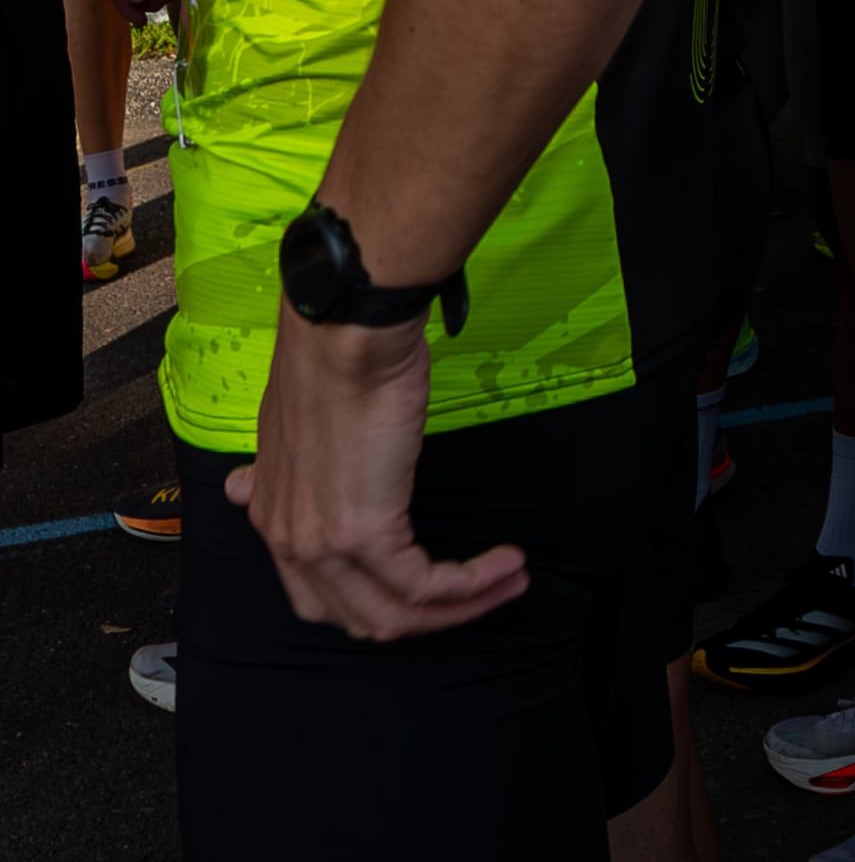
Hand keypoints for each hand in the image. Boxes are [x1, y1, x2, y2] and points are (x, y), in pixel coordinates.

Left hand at [230, 303, 527, 639]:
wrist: (346, 338)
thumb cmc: (334, 363)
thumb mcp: (289, 425)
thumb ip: (279, 471)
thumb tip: (244, 486)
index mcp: (271, 520)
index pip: (322, 598)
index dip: (380, 601)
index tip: (432, 580)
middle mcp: (290, 544)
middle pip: (363, 618)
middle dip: (429, 617)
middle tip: (482, 593)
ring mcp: (324, 544)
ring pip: (395, 614)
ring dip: (461, 606)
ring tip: (509, 580)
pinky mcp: (366, 532)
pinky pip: (424, 585)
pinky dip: (471, 583)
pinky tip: (504, 563)